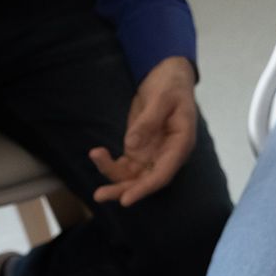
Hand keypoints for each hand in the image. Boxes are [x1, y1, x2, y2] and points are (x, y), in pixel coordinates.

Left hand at [91, 56, 198, 206]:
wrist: (168, 76)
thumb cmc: (171, 85)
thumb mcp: (163, 97)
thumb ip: (149, 120)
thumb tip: (131, 145)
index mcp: (180, 145)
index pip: (162, 174)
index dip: (144, 189)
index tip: (126, 199)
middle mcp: (166, 155)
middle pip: (145, 180)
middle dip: (123, 189)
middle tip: (100, 195)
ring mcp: (151, 154)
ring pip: (132, 176)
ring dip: (112, 177)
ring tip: (95, 157)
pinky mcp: (138, 150)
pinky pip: (123, 165)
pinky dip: (109, 164)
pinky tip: (97, 153)